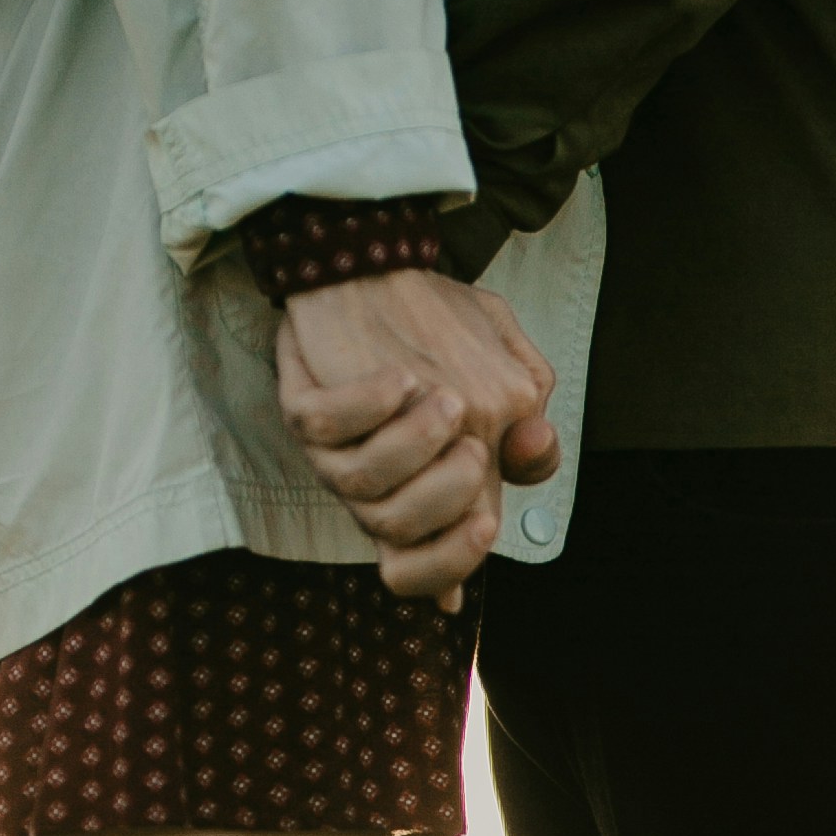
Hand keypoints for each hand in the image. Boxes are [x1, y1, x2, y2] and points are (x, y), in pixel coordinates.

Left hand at [277, 275, 558, 608]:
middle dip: (446, 496)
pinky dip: (368, 402)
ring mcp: (333, 449)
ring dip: (412, 445)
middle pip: (398, 530)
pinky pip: (324, 424)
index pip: (416, 569)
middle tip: (474, 446)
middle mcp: (372, 483)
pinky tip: (401, 377)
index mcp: (418, 493)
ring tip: (447, 398)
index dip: (450, 564)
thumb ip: (527, 432)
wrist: (376, 265)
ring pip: (361, 485)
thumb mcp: (509, 380)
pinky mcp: (302, 407)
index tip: (486, 526)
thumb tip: (533, 463)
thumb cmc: (443, 331)